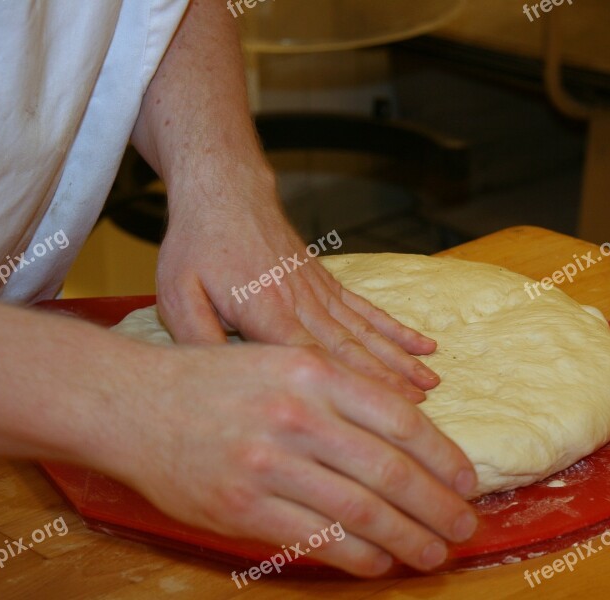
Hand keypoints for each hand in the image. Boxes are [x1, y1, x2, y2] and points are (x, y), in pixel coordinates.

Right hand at [120, 342, 476, 575]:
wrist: (137, 404)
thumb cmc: (216, 381)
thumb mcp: (282, 361)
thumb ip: (342, 394)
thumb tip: (406, 437)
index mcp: (312, 372)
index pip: (399, 419)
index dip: (442, 455)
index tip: (466, 479)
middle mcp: (295, 416)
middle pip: (390, 472)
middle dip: (437, 506)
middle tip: (465, 525)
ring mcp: (267, 464)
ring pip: (362, 512)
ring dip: (408, 539)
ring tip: (434, 551)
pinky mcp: (242, 508)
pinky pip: (318, 540)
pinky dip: (360, 556)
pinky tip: (381, 562)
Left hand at [156, 173, 439, 401]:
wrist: (224, 192)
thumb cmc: (198, 245)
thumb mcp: (178, 295)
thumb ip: (201, 341)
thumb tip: (227, 382)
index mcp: (267, 315)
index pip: (317, 361)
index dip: (354, 389)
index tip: (386, 415)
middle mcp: (302, 305)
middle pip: (352, 351)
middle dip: (388, 383)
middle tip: (422, 411)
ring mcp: (319, 291)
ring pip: (366, 331)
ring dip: (399, 359)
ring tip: (430, 382)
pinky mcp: (325, 282)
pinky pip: (366, 308)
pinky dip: (394, 328)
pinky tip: (420, 341)